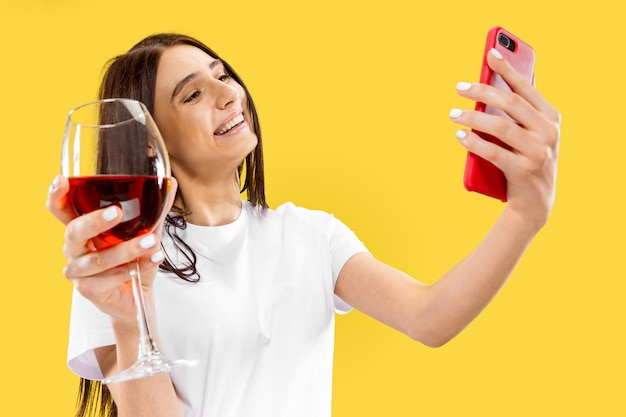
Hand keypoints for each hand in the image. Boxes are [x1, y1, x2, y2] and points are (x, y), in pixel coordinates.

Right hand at [46, 175, 175, 320]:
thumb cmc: (135, 260)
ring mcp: (79, 271)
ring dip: (127, 249)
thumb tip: (171, 183)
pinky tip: (151, 260)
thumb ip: (155, 210)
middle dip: (96, 221)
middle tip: (118, 212)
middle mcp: (75, 248)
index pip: (61, 209)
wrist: (139, 296)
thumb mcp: (146, 231)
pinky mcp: (89, 290)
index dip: (56, 195)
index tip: (61, 180)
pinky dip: (133, 269)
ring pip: (98, 259)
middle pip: (74, 231)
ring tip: (151, 242)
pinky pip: (108, 279)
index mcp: (83, 229)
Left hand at [451, 49, 560, 229]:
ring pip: (499, 127)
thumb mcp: (531, 135)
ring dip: (472, 118)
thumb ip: (519, 113)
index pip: (526, 87)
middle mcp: (548, 132)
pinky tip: (459, 136)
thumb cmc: (528, 161)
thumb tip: (489, 86)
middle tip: (459, 88)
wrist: (536, 203)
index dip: (507, 69)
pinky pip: (493, 152)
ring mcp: (538, 152)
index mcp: (552, 118)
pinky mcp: (523, 171)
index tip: (489, 54)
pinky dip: (474, 143)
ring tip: (453, 114)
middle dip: (481, 91)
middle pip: (509, 103)